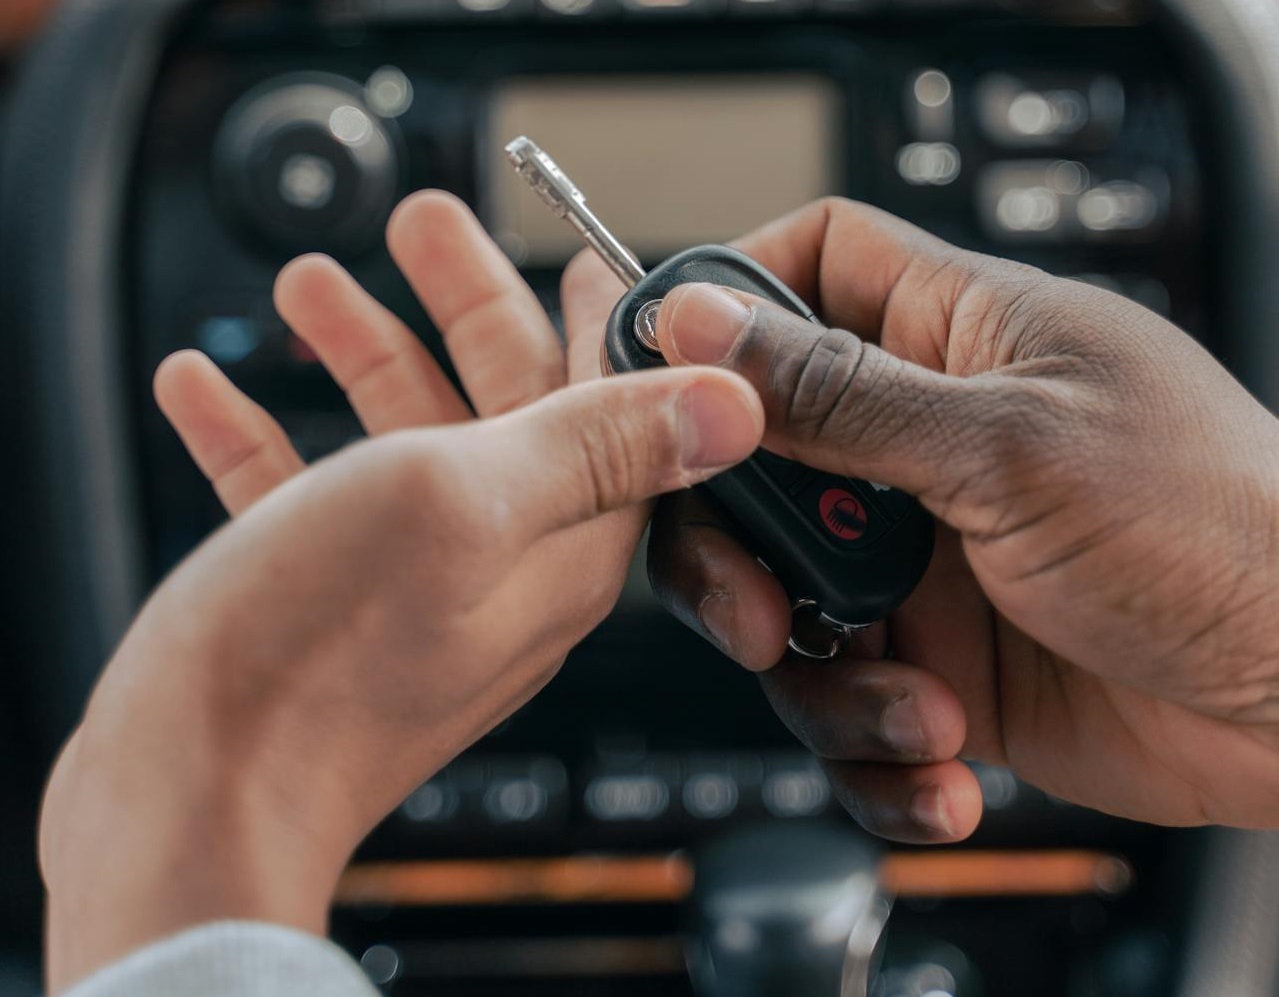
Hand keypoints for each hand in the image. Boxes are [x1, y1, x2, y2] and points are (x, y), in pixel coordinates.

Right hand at [39, 192, 762, 991]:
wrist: (197, 796)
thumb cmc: (329, 652)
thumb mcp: (474, 501)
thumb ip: (598, 440)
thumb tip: (733, 405)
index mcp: (564, 536)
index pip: (615, 407)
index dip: (601, 323)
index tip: (589, 256)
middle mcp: (501, 560)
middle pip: (500, 402)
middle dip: (461, 304)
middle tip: (423, 224)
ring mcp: (414, 583)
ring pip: (400, 437)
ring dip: (359, 353)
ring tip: (308, 283)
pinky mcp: (328, 602)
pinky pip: (305, 491)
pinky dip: (261, 434)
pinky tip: (205, 389)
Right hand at [621, 197, 1278, 842]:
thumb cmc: (1219, 535)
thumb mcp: (1006, 449)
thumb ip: (838, 392)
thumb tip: (703, 320)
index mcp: (956, 338)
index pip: (808, 266)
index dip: (730, 305)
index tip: (675, 387)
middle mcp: (926, 444)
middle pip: (757, 462)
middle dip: (739, 553)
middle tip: (763, 615)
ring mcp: (927, 558)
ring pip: (787, 602)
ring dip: (828, 681)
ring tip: (921, 709)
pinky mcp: (940, 660)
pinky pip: (846, 699)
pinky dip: (874, 747)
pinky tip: (942, 763)